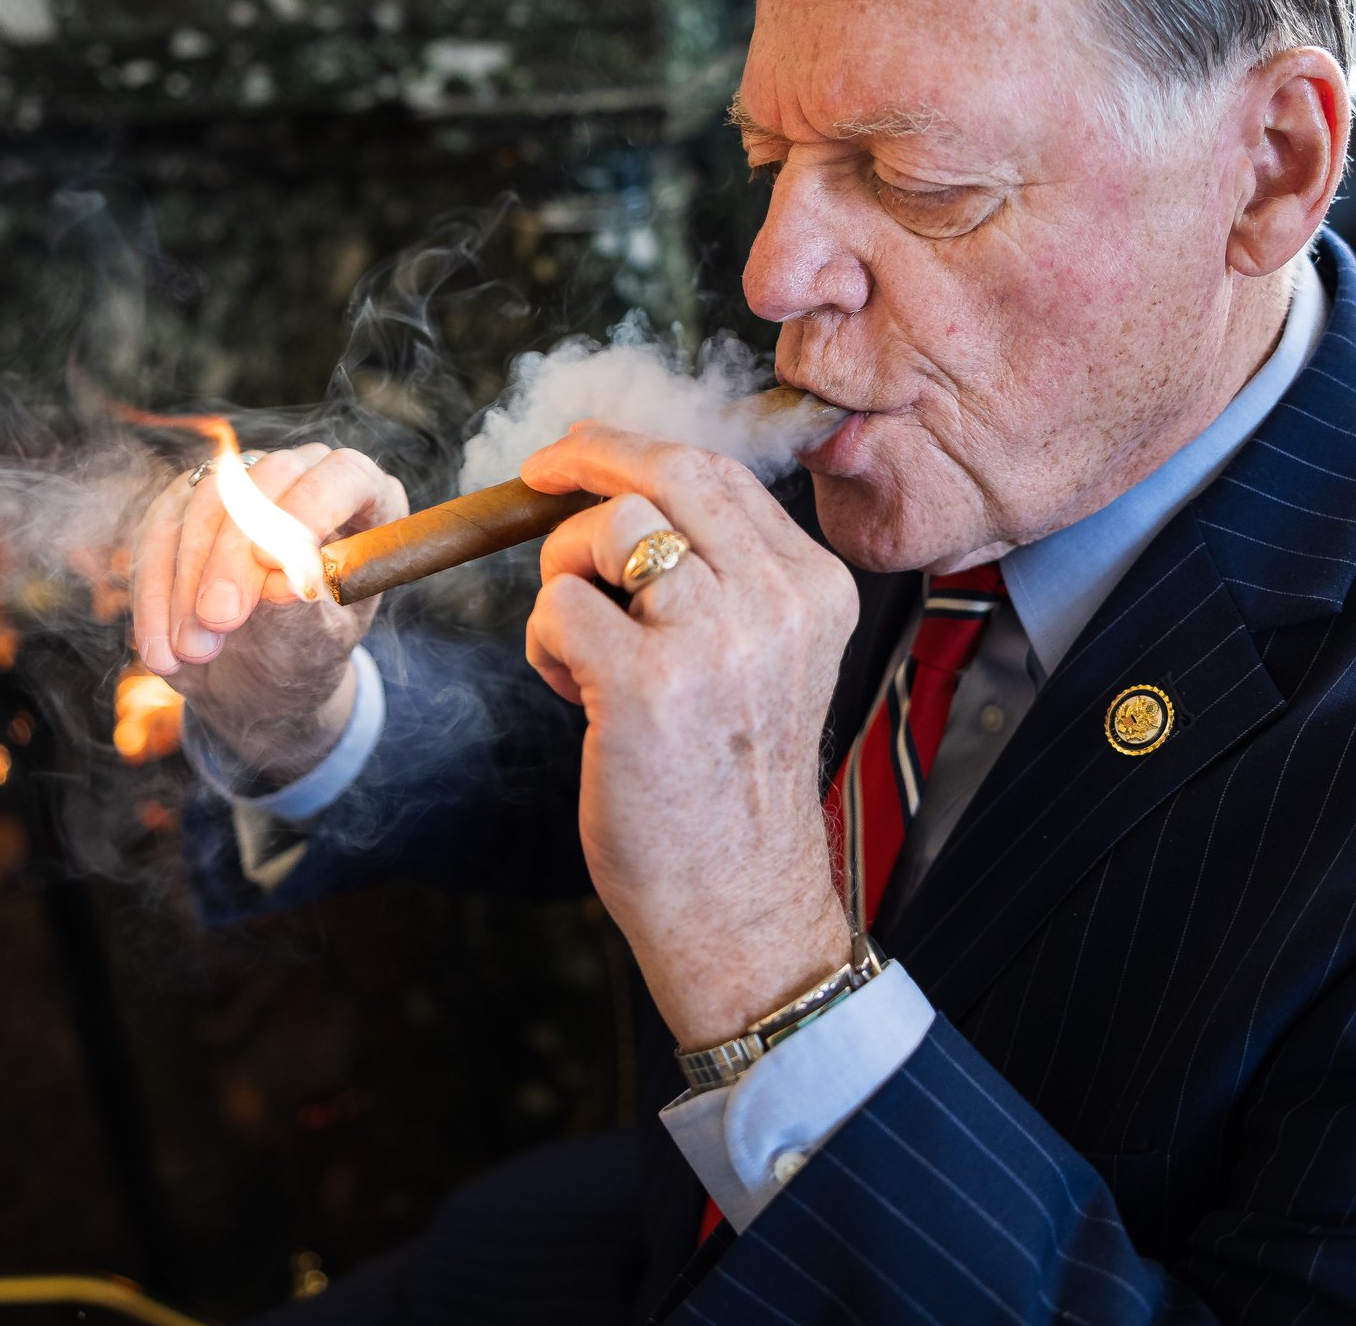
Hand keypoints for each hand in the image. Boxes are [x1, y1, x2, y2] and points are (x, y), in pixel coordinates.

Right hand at [131, 445, 406, 779]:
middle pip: (265, 485)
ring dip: (188, 581)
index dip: (308, 510)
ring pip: (203, 503)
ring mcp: (243, 481)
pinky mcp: (186, 500)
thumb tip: (282, 580)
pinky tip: (160, 649)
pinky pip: (158, 529)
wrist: (252, 680)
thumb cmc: (302, 657)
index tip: (270, 561)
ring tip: (191, 653)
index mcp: (366, 500)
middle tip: (218, 621)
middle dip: (232, 556)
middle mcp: (306, 475)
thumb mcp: (316, 644)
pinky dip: (154, 591)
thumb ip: (305, 608)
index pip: (343, 478)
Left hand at [521, 424, 860, 1048]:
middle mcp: (776, 602)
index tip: (587, 452)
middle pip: (670, 470)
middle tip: (541, 472)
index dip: (638, 449)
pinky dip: (544, 639)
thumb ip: (724, 575)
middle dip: (588, 455)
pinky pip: (560, 605)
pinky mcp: (646, 686)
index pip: (721, 472)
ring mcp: (714, 641)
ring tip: (576, 644)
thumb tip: (626, 490)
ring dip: (562, 572)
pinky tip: (572, 690)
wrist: (740, 906)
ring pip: (607, 530)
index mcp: (814, 589)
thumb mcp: (764, 659)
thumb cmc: (731, 787)